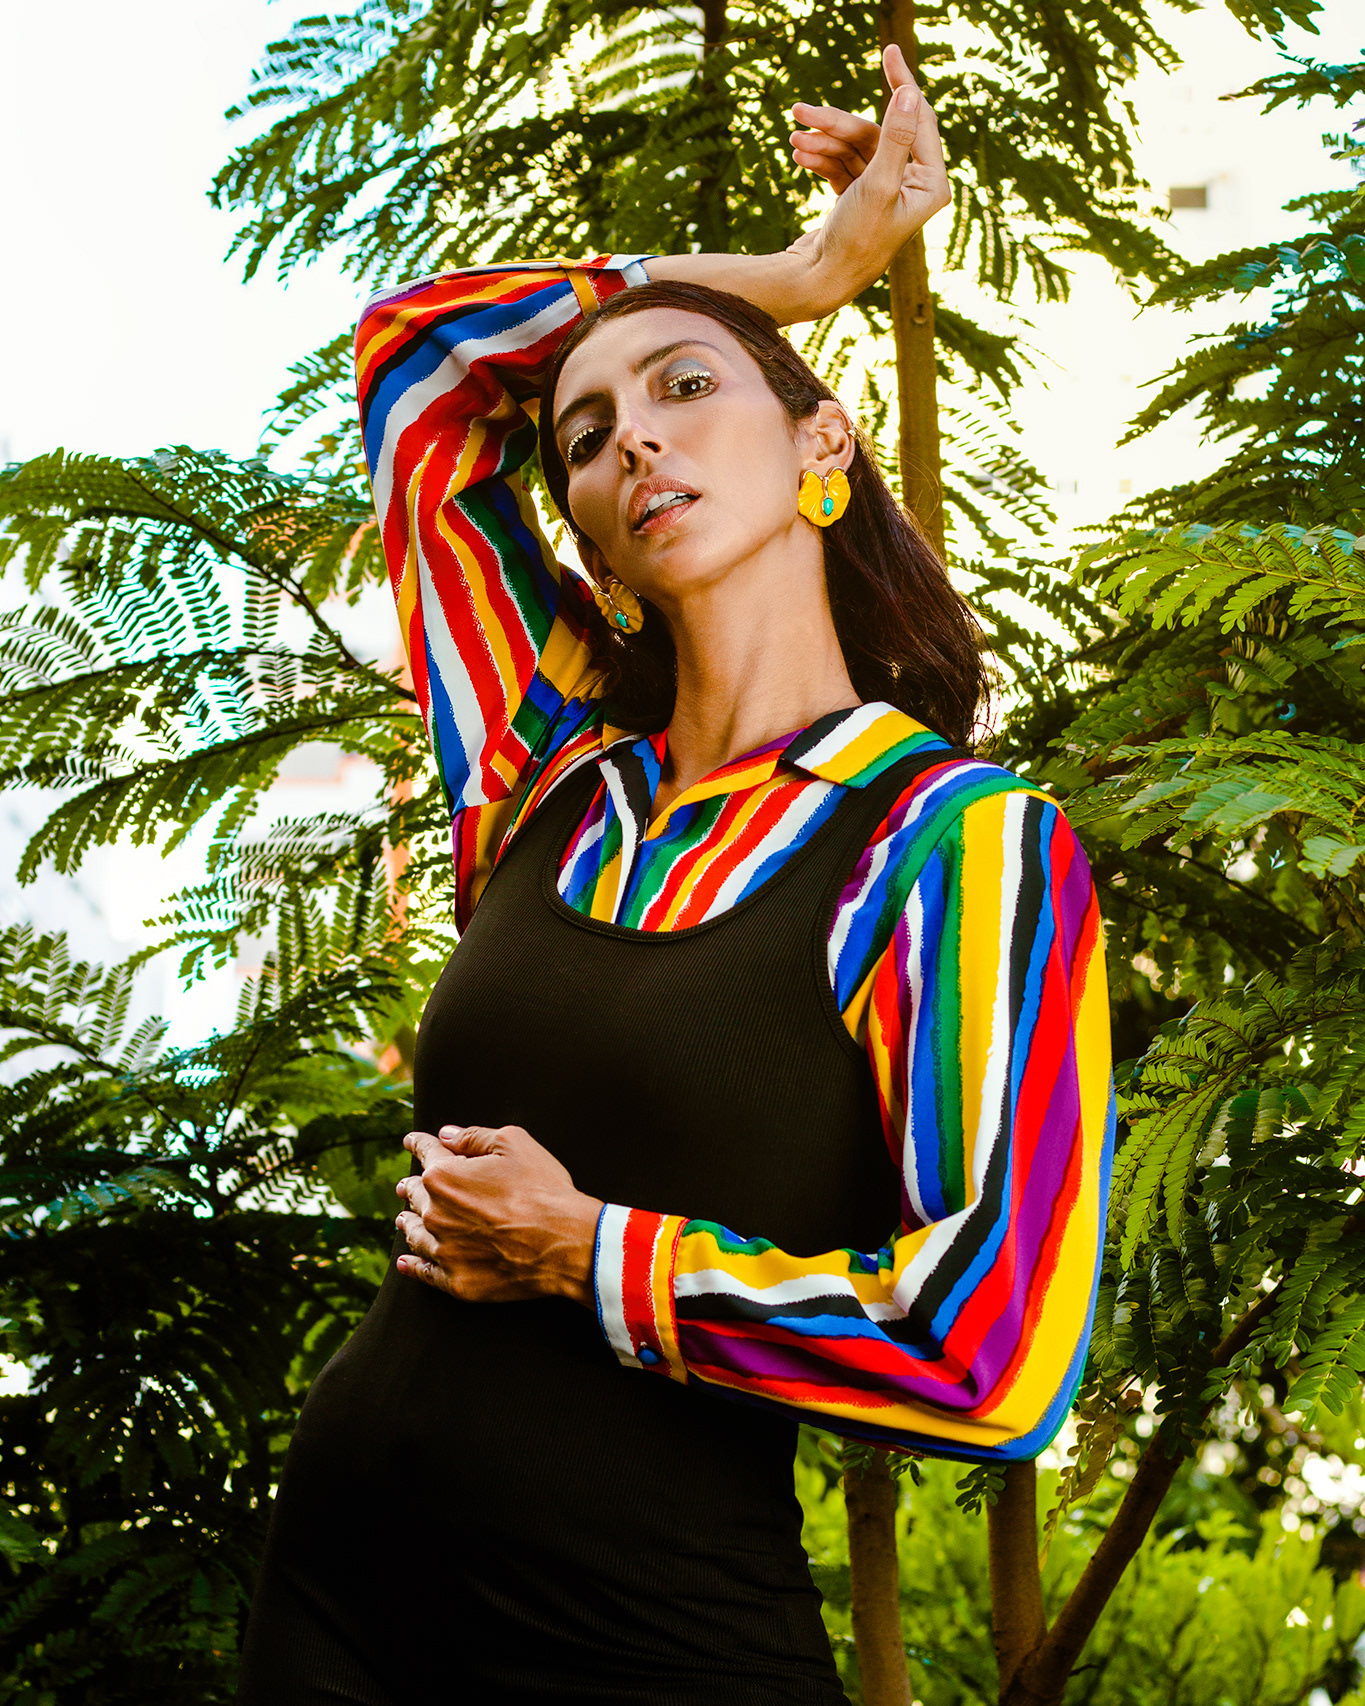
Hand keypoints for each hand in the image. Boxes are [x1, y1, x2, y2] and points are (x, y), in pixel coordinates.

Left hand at [394, 1125, 604, 1305]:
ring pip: (415, 1234)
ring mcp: (444, 1250)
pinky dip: (412, 1265)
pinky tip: (405, 1262)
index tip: (411, 1142)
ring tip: (403, 1220)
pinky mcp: (457, 1281)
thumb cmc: (543, 1189)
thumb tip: (446, 1136)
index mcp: (444, 1175)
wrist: (563, 1242)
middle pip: (415, 1195)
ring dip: (408, 1223)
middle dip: (410, 1187)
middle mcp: (435, 1213)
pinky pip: (424, 1272)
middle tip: (405, 1186)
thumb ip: (473, 1136)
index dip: (418, 1144)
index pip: (425, 1153)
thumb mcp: (514, 1144)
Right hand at [785, 44, 947, 312]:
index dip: (903, 83)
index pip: (919, 120)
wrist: (820, 283)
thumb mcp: (877, 186)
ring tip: (795, 139)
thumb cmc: (855, 243)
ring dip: (824, 141)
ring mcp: (885, 191)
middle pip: (878, 133)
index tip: (890, 50)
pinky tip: (800, 156)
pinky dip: (823, 158)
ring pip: (856, 148)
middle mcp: (912, 186)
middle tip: (801, 112)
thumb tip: (910, 92)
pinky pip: (844, 165)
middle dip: (838, 123)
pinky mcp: (861, 199)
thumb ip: (895, 138)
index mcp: (931, 185)